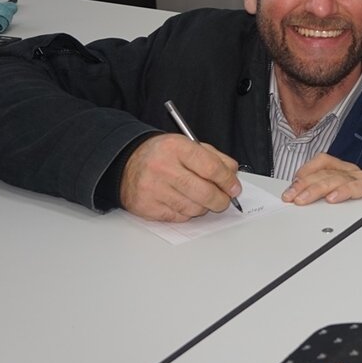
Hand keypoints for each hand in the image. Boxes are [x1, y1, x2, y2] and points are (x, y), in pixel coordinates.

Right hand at [120, 133, 241, 221]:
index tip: (234, 188)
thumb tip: (233, 175)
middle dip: (221, 199)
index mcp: (176, 148)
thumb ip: (214, 158)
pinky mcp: (147, 207)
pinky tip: (186, 203)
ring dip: (204, 207)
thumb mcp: (188, 145)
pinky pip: (178, 217)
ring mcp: (153, 189)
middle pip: (204, 192)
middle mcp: (163, 168)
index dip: (227, 181)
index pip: (211, 167)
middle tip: (225, 200)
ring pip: (193, 208)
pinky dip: (188, 213)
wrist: (126, 163)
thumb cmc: (163, 155)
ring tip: (203, 200)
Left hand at [280, 153, 361, 204]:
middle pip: (326, 172)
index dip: (305, 172)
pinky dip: (344, 192)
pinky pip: (357, 187)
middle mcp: (352, 171)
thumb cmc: (355, 207)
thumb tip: (293, 195)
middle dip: (305, 185)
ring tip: (305, 199)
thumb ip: (315, 193)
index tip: (290, 189)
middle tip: (292, 197)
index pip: (322, 161)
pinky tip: (333, 198)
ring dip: (318, 189)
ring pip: (337, 178)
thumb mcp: (331, 196)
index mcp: (342, 168)